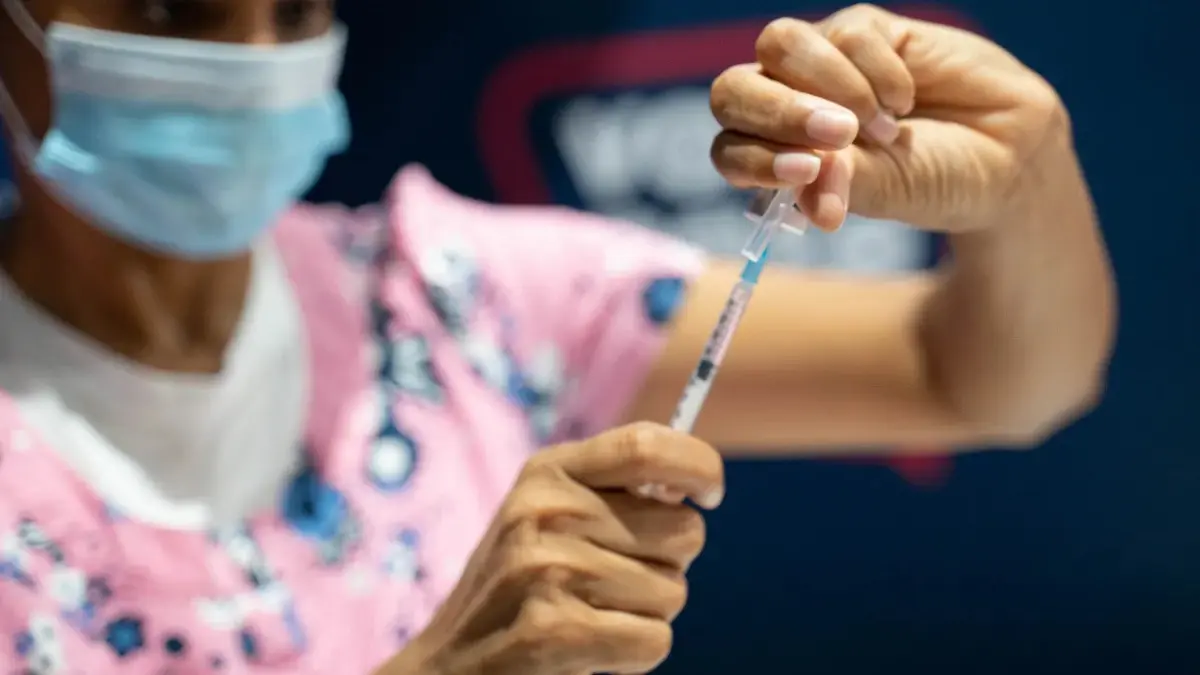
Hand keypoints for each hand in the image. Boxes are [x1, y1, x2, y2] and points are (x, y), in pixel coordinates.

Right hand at [378, 423, 723, 674]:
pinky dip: (636, 653)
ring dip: (647, 612)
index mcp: (547, 471)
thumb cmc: (517, 587)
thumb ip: (612, 489)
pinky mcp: (556, 633)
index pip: (648, 446)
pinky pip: (656, 640)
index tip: (709, 494)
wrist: (446, 667)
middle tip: (617, 580)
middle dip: (669, 563)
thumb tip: (695, 486)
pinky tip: (591, 648)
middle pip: (683, 530)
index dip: (699, 466)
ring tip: (593, 614)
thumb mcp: (545, 513)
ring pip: (675, 591)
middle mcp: (547, 512)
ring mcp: (549, 571)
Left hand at [709, 4, 1069, 232]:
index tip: (803, 172)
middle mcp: (784, 105)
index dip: (754, 158)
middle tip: (838, 135)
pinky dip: (879, 73)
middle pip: (733, 89)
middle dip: (780, 113)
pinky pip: (848, 34)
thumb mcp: (886, 192)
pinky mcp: (863, 30)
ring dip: (830, 84)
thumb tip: (809, 192)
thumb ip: (843, 185)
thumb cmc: (929, 181)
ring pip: (779, 44)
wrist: (1001, 156)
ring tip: (883, 126)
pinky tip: (906, 100)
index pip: (730, 150)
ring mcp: (819, 64)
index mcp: (773, 156)